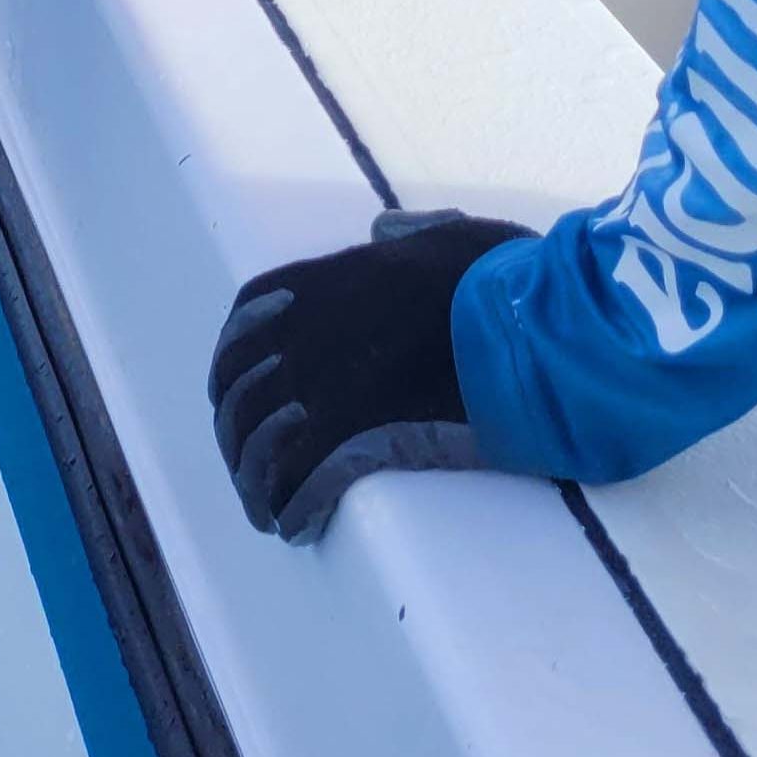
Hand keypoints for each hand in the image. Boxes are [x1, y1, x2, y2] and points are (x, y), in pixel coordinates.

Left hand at [207, 208, 533, 540]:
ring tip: (271, 512)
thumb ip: (411, 235)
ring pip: (262, 447)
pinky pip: (300, 482)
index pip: (243, 329)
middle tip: (254, 471)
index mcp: (318, 283)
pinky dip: (293, 508)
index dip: (234, 371)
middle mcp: (302, 334)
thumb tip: (386, 231)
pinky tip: (298, 525)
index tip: (238, 397)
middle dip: (241, 439)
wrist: (523, 324)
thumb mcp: (449, 234)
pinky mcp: (349, 438)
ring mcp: (320, 389)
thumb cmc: (497, 277)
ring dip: (261, 484)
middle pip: (243, 398)